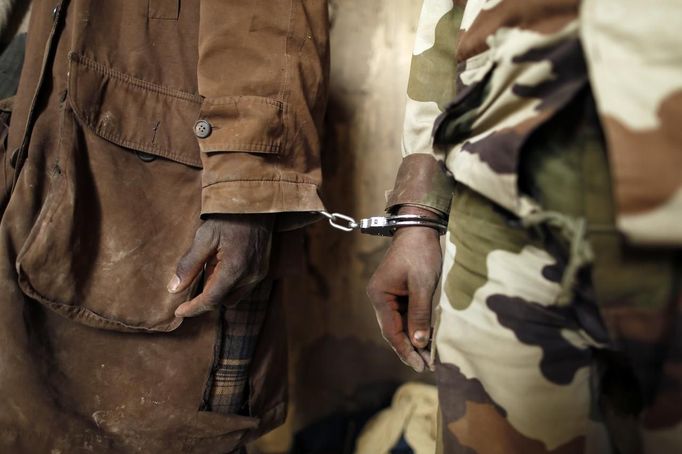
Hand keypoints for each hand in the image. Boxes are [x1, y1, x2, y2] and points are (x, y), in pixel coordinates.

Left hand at [167, 214, 273, 316]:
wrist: (256, 203)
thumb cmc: (228, 218)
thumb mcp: (204, 237)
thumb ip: (189, 265)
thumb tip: (174, 288)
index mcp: (234, 269)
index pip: (211, 300)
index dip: (193, 308)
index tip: (178, 311)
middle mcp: (249, 276)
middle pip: (222, 300)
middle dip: (206, 296)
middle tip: (195, 278)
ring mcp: (258, 274)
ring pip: (234, 296)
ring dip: (219, 290)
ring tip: (211, 268)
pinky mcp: (263, 270)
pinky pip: (243, 287)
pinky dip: (230, 283)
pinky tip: (223, 265)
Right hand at [366, 206, 442, 371]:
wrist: (418, 229)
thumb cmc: (420, 254)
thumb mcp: (423, 284)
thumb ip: (420, 314)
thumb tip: (420, 342)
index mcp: (379, 296)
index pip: (391, 331)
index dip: (405, 350)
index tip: (420, 365)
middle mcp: (380, 298)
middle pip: (394, 331)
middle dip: (410, 349)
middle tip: (427, 366)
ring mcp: (388, 296)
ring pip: (400, 325)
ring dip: (414, 340)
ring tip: (429, 357)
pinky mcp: (399, 293)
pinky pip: (405, 315)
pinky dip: (416, 327)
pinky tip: (428, 338)